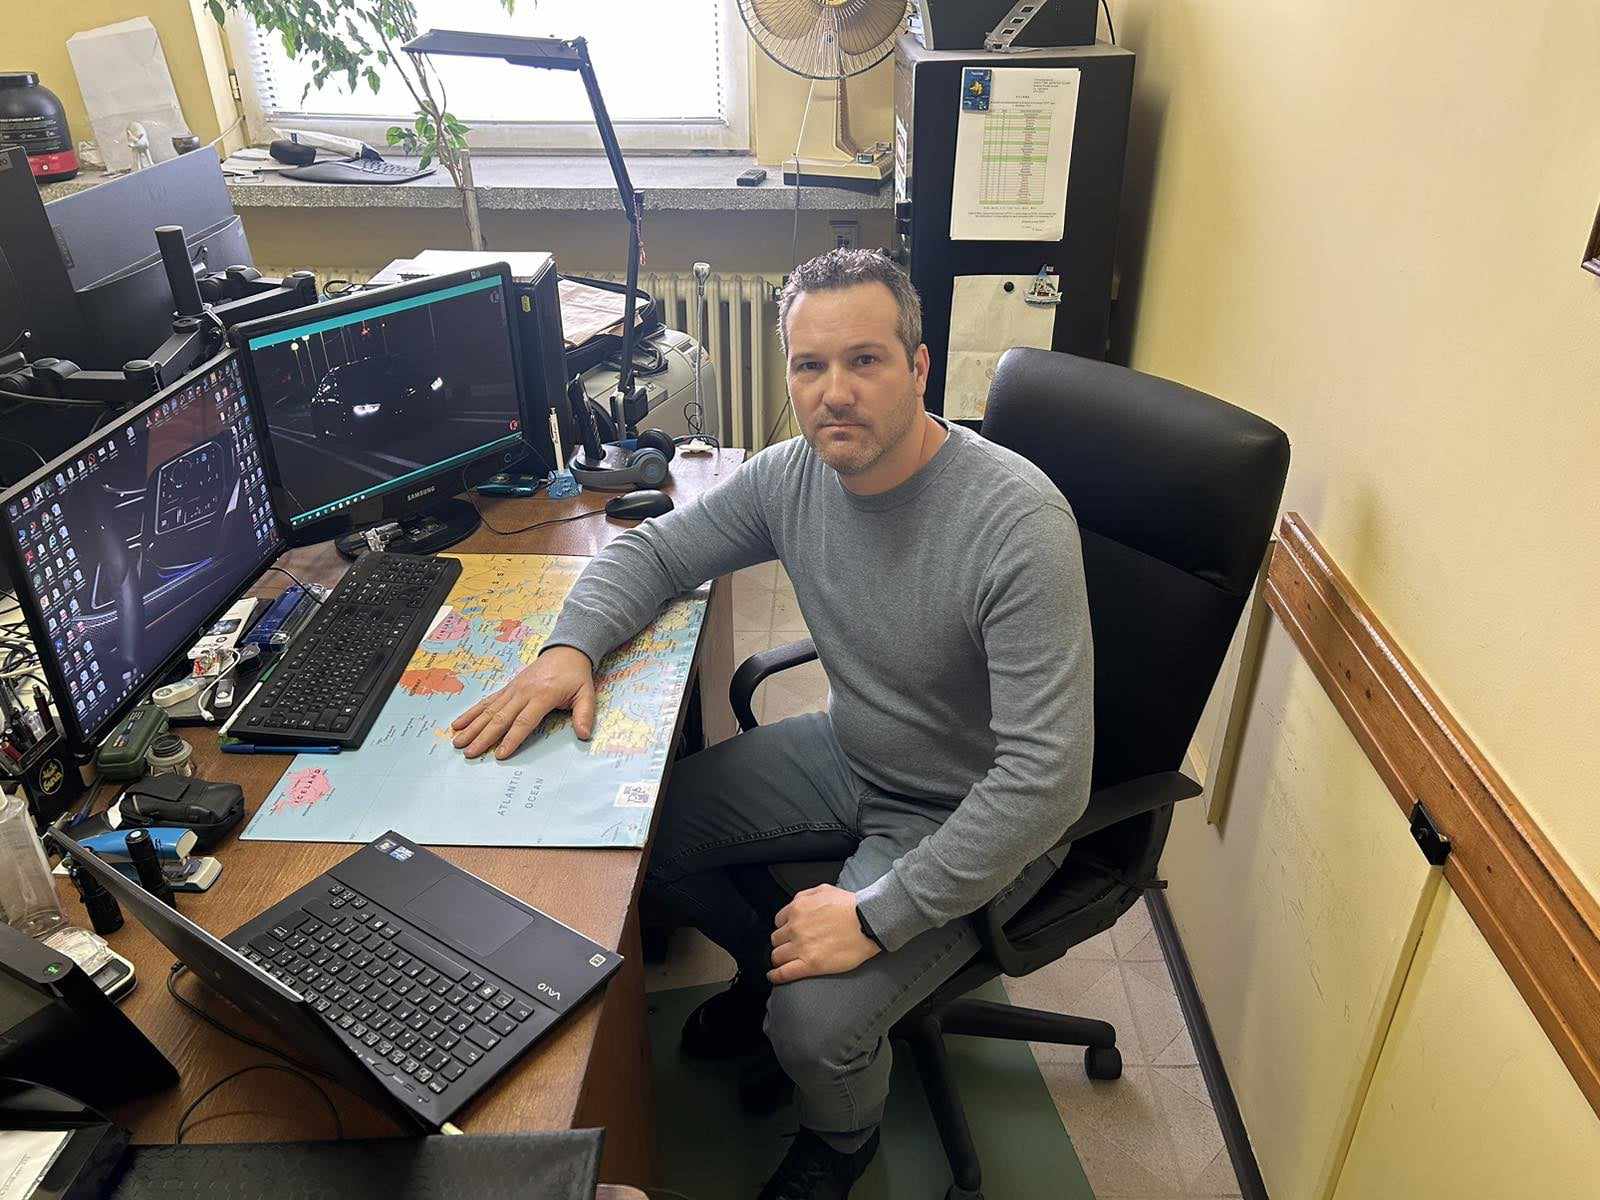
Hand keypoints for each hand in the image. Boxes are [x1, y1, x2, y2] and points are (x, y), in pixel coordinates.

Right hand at [451, 645, 595, 759]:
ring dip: (472, 726)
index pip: (524, 721)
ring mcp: (513, 689)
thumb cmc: (576, 675)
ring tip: (457, 740)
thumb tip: (584, 735)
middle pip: (500, 718)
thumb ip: (584, 715)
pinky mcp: (508, 687)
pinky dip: (473, 712)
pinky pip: (488, 701)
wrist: (566, 650)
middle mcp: (523, 692)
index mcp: (542, 696)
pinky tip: (459, 723)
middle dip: (483, 736)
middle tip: (469, 752)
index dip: (512, 738)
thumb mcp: (586, 693)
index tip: (499, 754)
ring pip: (489, 710)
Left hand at [768, 884, 880, 984]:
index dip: (784, 927)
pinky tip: (774, 976)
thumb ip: (805, 896)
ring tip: (785, 961)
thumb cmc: (851, 906)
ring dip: (780, 958)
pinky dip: (776, 976)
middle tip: (791, 946)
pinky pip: (785, 973)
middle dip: (782, 942)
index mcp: (797, 909)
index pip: (779, 921)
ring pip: (777, 956)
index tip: (789, 932)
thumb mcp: (824, 889)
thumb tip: (797, 903)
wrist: (867, 922)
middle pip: (776, 939)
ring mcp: (801, 947)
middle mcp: (795, 928)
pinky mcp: (810, 965)